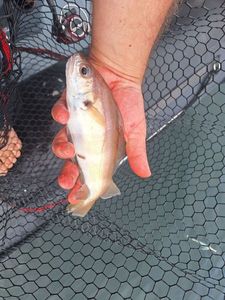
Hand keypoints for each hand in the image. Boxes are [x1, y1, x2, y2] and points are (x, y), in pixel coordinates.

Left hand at [51, 60, 150, 203]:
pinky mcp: (68, 103)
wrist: (122, 76)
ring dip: (61, 147)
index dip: (80, 184)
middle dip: (67, 173)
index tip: (77, 196)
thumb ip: (137, 152)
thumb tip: (145, 174)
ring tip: (67, 151)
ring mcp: (74, 121)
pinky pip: (59, 111)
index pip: (87, 169)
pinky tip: (65, 117)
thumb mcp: (135, 131)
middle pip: (71, 160)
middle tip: (67, 182)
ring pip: (61, 138)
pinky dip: (60, 115)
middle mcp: (83, 136)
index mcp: (98, 146)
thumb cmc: (128, 104)